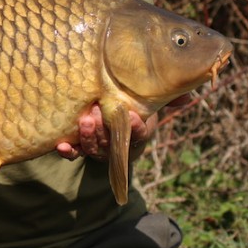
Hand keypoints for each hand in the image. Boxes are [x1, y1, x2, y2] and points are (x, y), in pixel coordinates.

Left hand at [56, 96, 190, 161]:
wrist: (114, 120)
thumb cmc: (133, 107)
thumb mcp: (149, 102)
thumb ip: (165, 99)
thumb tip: (186, 94)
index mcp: (138, 134)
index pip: (139, 134)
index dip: (136, 127)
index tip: (131, 115)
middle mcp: (118, 145)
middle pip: (112, 142)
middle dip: (105, 129)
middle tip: (99, 112)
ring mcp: (99, 148)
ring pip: (94, 148)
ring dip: (88, 137)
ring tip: (84, 121)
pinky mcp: (82, 147)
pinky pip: (76, 153)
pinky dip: (69, 151)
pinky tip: (61, 146)